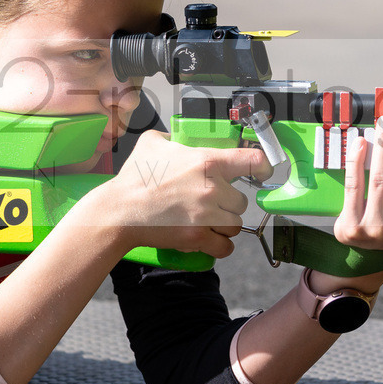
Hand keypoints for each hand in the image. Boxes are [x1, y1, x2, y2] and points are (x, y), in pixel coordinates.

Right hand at [97, 130, 272, 257]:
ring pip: (236, 224)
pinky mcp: (198, 237)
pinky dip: (221, 245)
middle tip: (212, 203)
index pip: (253, 160)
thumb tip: (177, 136)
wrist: (119, 211)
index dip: (263, 166)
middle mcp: (213, 189)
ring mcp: (206, 215)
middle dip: (229, 203)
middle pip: (242, 201)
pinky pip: (225, 246)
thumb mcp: (152, 143)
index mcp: (208, 162)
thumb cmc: (134, 178)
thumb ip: (172, 137)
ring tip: (209, 221)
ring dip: (226, 224)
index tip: (264, 171)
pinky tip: (213, 240)